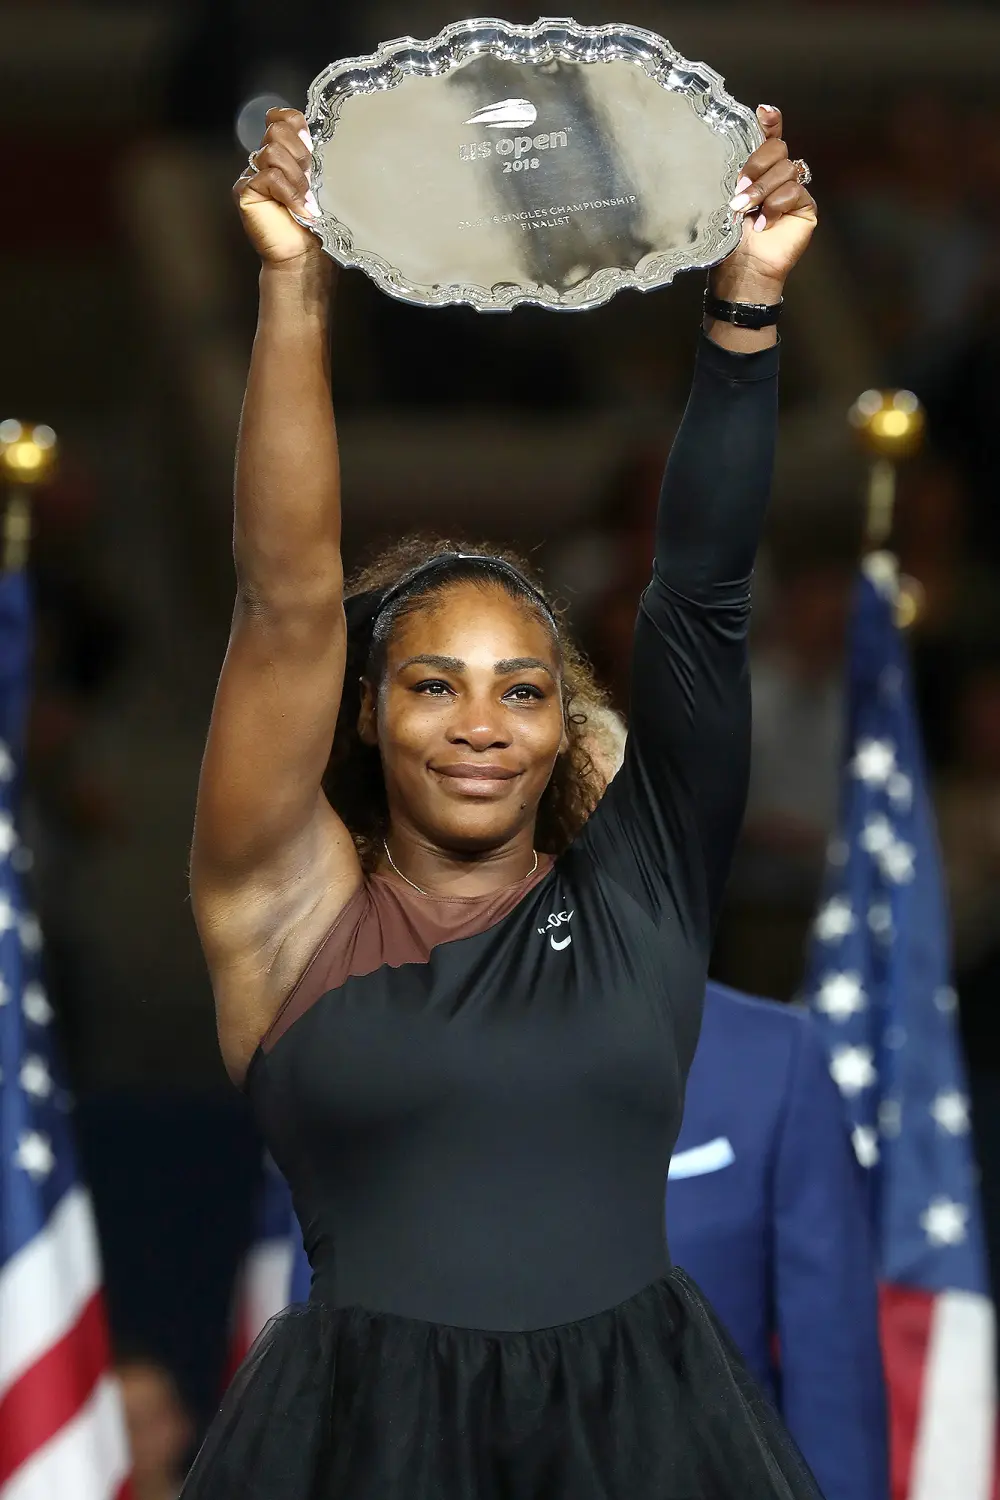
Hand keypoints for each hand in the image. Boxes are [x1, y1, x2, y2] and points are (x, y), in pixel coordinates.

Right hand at [233, 108, 321, 267]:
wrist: (305, 255)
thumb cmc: (316, 224)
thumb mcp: (320, 182)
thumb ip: (312, 156)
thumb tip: (310, 133)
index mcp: (283, 154)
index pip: (283, 117)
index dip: (297, 127)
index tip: (311, 149)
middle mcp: (264, 160)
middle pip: (277, 130)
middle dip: (300, 156)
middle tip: (310, 183)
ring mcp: (251, 174)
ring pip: (273, 152)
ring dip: (296, 179)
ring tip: (305, 201)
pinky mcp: (244, 190)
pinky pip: (269, 176)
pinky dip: (289, 193)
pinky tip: (298, 210)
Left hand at [710, 106, 817, 303]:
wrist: (742, 271)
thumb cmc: (728, 240)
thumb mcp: (723, 200)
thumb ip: (731, 174)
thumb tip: (730, 150)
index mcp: (757, 170)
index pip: (769, 137)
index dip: (770, 122)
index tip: (764, 112)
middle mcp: (777, 176)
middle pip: (778, 148)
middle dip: (756, 164)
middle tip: (739, 188)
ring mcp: (793, 190)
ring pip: (786, 170)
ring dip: (762, 190)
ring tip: (745, 211)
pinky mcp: (805, 207)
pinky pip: (795, 191)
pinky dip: (776, 206)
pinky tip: (763, 224)